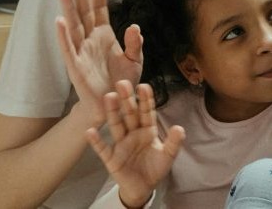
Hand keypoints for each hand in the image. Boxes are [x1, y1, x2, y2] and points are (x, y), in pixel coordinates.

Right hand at [55, 0, 143, 123]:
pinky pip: (68, 48)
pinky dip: (63, 35)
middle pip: (84, 11)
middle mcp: (90, 39)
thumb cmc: (122, 81)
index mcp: (104, 34)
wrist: (114, 105)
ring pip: (74, 25)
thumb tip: (134, 26)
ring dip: (68, 8)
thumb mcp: (135, 60)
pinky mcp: (75, 67)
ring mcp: (81, 51)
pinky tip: (59, 20)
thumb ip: (135, 43)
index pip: (100, 7)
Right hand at [87, 80, 185, 207]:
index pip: (146, 112)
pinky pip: (103, 148)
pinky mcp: (111, 158)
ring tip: (109, 97)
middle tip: (122, 83)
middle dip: (127, 99)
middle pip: (129, 114)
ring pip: (116, 125)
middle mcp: (133, 133)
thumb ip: (173, 143)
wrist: (143, 187)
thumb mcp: (167, 156)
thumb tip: (180, 128)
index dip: (145, 100)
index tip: (144, 86)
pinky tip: (90, 131)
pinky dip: (96, 141)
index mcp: (147, 130)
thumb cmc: (155, 167)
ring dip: (112, 112)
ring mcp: (121, 144)